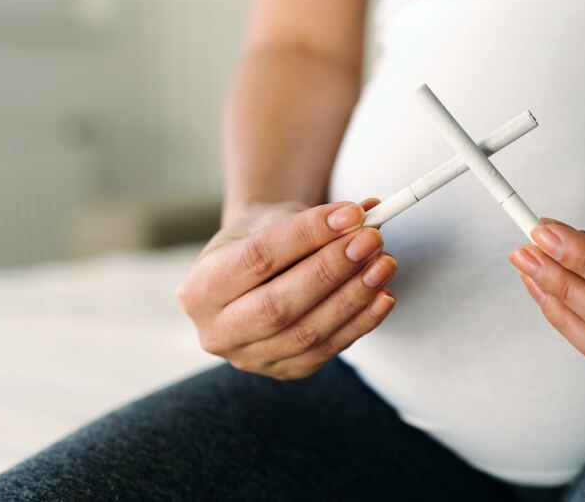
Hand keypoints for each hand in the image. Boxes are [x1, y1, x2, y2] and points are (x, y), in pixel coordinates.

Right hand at [177, 199, 396, 379]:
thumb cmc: (263, 240)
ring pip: (307, 332)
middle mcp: (216, 331)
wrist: (256, 273)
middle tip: (371, 241)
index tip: (351, 214)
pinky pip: (328, 350)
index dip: (308, 235)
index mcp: (200, 288)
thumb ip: (315, 219)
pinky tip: (384, 296)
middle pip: (279, 305)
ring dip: (354, 297)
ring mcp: (250, 359)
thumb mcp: (275, 220)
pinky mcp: (284, 372)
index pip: (258, 259)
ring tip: (384, 264)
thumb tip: (366, 212)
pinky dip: (361, 323)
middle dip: (332, 270)